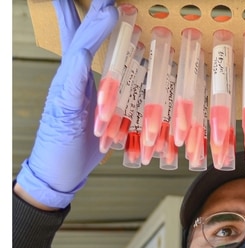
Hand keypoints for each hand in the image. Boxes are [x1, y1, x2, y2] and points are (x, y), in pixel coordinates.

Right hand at [15, 0, 117, 207]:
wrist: (57, 172)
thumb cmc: (78, 144)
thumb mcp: (100, 114)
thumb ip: (109, 96)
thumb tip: (127, 85)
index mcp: (78, 79)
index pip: (81, 40)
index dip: (87, 16)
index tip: (100, 0)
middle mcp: (69, 80)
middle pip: (78, 38)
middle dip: (91, 12)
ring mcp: (63, 94)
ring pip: (77, 55)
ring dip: (91, 31)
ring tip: (105, 9)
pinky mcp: (63, 112)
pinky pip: (69, 88)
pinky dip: (76, 71)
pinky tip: (81, 55)